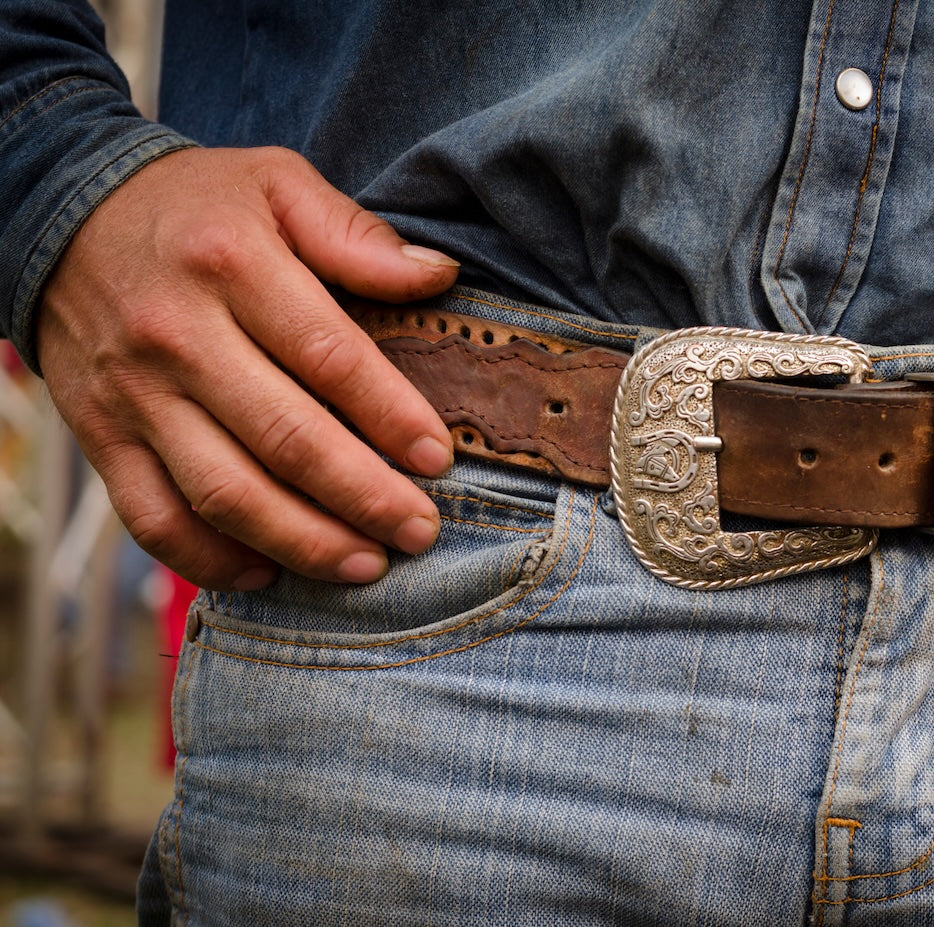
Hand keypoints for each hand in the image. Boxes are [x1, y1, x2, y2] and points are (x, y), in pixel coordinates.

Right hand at [37, 147, 460, 589]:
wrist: (62, 216)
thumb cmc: (197, 207)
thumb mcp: (277, 184)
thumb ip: (356, 233)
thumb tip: (438, 274)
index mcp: (233, 265)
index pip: (329, 357)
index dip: (390, 416)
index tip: (438, 460)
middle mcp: (178, 337)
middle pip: (284, 439)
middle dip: (362, 497)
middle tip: (419, 531)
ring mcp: (135, 396)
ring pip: (224, 493)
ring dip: (301, 542)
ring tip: (365, 566)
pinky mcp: (101, 438)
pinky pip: (153, 519)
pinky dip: (210, 561)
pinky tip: (269, 575)